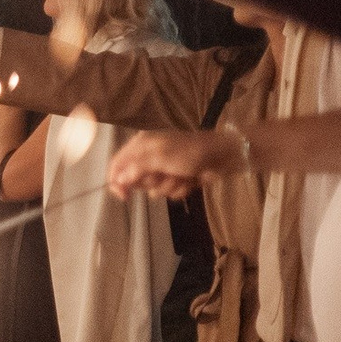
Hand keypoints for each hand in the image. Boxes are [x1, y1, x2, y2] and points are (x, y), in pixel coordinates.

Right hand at [107, 128, 240, 199]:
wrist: (223, 156)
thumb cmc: (190, 152)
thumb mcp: (160, 157)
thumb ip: (136, 168)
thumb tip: (119, 180)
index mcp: (140, 145)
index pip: (117, 164)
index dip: (116, 181)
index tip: (123, 196)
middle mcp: (148, 157)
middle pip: (135, 180)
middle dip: (151, 182)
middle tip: (163, 175)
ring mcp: (163, 169)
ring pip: (153, 189)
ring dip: (168, 186)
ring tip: (181, 176)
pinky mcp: (176, 178)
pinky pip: (169, 192)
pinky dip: (180, 189)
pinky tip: (189, 180)